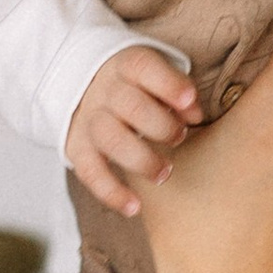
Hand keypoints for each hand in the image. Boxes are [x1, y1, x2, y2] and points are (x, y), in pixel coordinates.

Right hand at [67, 45, 200, 213]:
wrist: (83, 86)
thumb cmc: (138, 86)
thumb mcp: (156, 76)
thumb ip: (178, 91)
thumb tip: (195, 114)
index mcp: (126, 65)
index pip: (144, 68)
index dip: (169, 85)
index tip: (190, 102)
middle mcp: (104, 90)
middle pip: (130, 105)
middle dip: (161, 126)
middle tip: (179, 137)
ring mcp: (88, 119)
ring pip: (111, 139)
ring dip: (141, 159)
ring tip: (163, 173)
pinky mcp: (77, 147)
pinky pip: (90, 172)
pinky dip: (112, 192)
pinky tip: (134, 207)